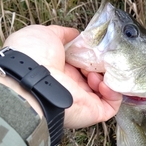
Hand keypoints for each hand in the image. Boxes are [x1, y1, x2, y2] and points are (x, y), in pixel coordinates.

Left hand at [0, 25, 121, 128]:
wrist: (32, 77)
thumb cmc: (32, 56)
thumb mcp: (44, 34)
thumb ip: (62, 34)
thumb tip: (75, 34)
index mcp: (59, 70)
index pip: (82, 64)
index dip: (91, 54)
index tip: (95, 47)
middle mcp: (70, 86)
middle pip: (95, 75)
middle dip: (101, 64)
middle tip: (99, 58)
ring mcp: (82, 100)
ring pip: (106, 90)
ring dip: (107, 77)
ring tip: (96, 71)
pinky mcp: (93, 112)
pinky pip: (112, 105)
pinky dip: (113, 93)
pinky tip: (103, 82)